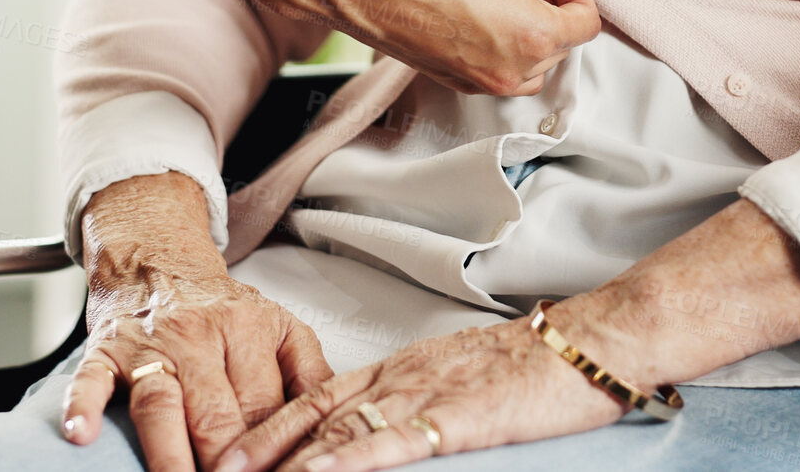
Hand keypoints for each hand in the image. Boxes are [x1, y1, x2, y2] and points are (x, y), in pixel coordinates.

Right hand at [63, 174, 336, 471]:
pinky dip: (85, 405)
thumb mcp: (278, 327)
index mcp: (252, 330)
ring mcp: (152, 344)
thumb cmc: (220, 307)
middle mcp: (202, 335)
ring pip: (163, 406)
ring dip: (170, 456)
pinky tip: (81, 434)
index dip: (272, 454)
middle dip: (226, 465)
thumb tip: (330, 427)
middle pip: (218, 415)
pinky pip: (92, 379)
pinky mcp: (107, 349)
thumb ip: (308, 374)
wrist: (156, 257)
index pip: (267, 408)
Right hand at [211, 0, 600, 94]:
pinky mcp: (446, 77)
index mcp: (530, 38)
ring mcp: (474, 81)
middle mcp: (507, 71)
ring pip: (528, 63)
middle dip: (556, 5)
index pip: (584, 22)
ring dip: (531, 28)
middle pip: (559, 46)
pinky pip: (493, 66)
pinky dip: (501, 40)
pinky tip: (483, 3)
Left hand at [212, 312, 630, 471]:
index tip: (229, 452)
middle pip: (309, 414)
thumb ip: (421, 401)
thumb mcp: (463, 378)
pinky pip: (385, 442)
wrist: (591, 341)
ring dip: (283, 460)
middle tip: (209, 469)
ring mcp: (422, 394)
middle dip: (256, 447)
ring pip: (335, 430)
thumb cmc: (538, 365)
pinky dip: (340, 461)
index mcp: (400, 367)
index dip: (267, 426)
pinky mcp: (453, 416)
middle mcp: (399, 377)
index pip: (316, 397)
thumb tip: (391, 429)